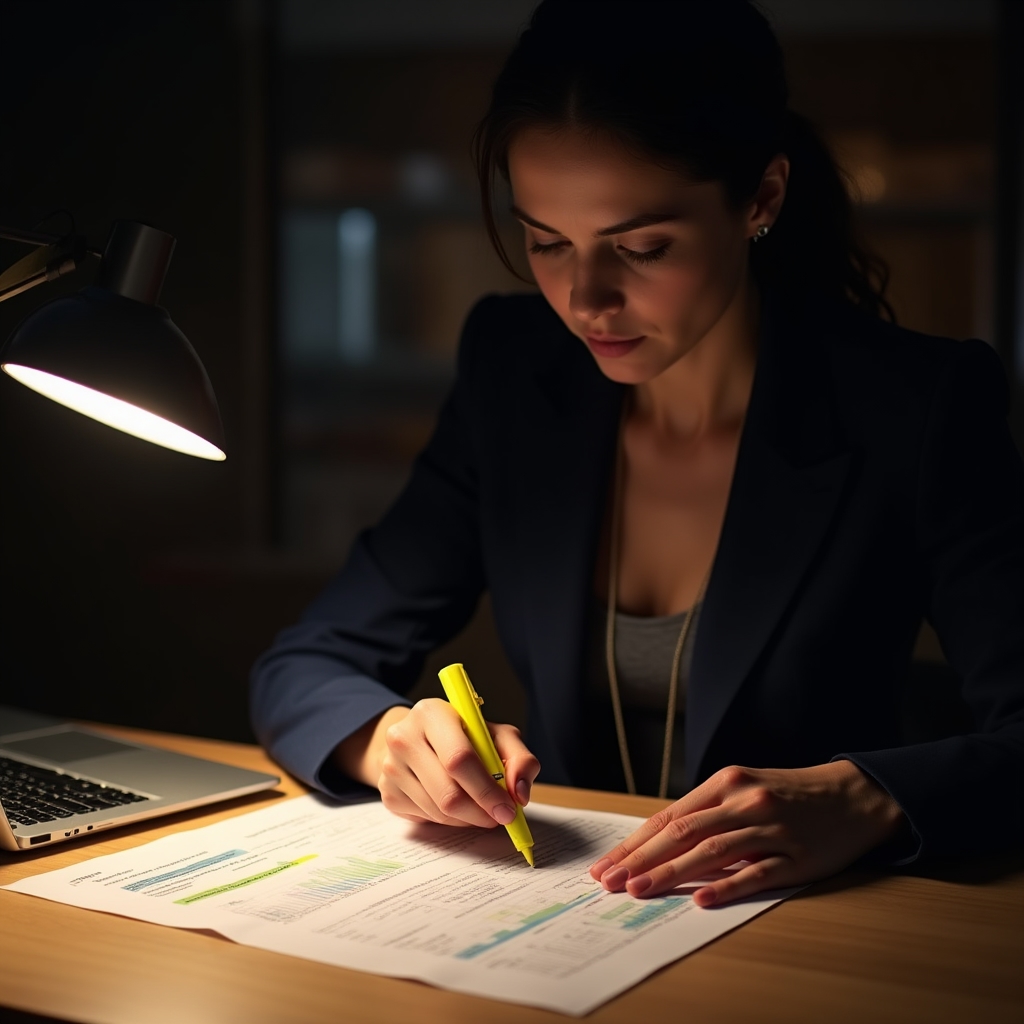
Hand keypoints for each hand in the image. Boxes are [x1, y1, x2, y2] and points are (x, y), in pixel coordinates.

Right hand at [335, 701, 540, 828]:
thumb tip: (519, 793)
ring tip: (479, 807)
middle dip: (480, 812)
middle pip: (448, 793)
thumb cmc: (464, 736)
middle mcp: (403, 737)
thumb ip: (519, 758)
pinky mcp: (387, 793)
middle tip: (499, 817)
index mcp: (431, 713)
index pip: (459, 759)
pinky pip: (426, 819)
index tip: (508, 809)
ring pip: (438, 812)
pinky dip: (449, 820)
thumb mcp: (497, 735)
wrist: (418, 739)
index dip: (487, 790)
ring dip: (467, 818)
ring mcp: (390, 767)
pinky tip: (455, 804)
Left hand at [589, 761, 904, 905]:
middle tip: (611, 881)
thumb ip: (707, 814)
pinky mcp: (796, 856)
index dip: (635, 842)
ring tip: (640, 890)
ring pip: (711, 852)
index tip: (608, 864)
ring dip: (671, 873)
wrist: (853, 795)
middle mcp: (744, 801)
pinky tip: (700, 900)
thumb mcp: (745, 790)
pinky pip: (756, 873)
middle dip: (641, 858)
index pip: (670, 816)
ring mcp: (770, 829)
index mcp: (726, 783)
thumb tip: (659, 846)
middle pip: (682, 832)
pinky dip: (726, 886)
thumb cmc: (790, 794)